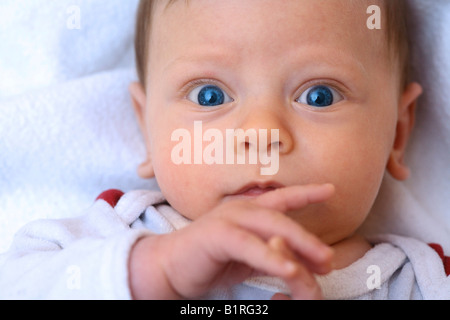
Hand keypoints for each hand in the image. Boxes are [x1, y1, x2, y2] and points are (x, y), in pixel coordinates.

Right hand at [129, 184, 334, 299]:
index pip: (281, 199)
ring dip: (299, 244)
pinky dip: (271, 258)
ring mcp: (227, 219)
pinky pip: (250, 246)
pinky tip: (289, 270)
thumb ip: (271, 255)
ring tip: (323, 262)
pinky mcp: (217, 235)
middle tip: (330, 257)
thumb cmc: (209, 261)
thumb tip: (299, 264)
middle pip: (282, 217)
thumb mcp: (247, 258)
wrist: (170, 268)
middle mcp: (239, 209)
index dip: (306, 193)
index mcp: (246, 211)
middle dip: (309, 236)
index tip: (331, 189)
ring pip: (271, 227)